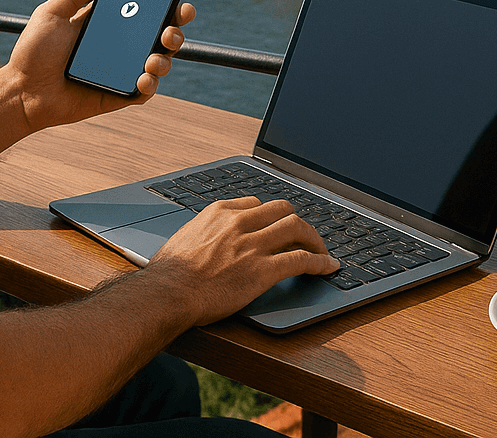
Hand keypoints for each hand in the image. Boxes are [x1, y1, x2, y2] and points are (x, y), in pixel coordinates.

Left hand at [6, 0, 195, 132]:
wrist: (21, 92)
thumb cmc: (33, 53)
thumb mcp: (51, 13)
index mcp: (108, 25)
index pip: (144, 10)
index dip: (164, 2)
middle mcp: (120, 47)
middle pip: (160, 35)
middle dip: (175, 29)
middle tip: (172, 27)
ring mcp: (121, 71)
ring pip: (159, 63)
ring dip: (165, 58)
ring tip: (153, 57)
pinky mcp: (118, 96)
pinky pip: (144, 92)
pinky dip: (150, 84)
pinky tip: (143, 77)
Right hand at [145, 197, 338, 326]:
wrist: (168, 293)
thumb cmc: (170, 273)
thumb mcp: (186, 237)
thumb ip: (205, 233)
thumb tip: (210, 240)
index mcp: (220, 212)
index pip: (258, 203)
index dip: (272, 216)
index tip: (276, 226)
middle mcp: (240, 223)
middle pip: (283, 210)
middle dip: (298, 222)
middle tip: (305, 236)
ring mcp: (253, 245)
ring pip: (297, 228)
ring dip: (314, 239)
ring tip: (321, 251)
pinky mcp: (264, 270)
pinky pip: (302, 259)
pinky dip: (320, 262)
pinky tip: (328, 267)